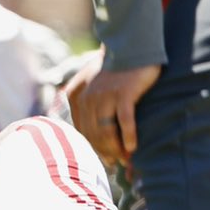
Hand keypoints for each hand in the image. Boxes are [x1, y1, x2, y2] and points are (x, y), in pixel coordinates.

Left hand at [62, 51, 161, 166]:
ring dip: (116, 148)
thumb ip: (86, 98)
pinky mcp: (123, 94)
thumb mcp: (92, 80)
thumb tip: (90, 122)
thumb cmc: (116, 65)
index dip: (93, 147)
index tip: (104, 158)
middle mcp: (87, 97)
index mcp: (76, 95)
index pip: (82, 129)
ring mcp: (104, 96)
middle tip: (115, 164)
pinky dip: (129, 136)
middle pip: (93, 134)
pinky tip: (133, 146)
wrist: (131, 44)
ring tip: (126, 159)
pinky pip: (124, 122)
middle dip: (104, 152)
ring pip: (106, 131)